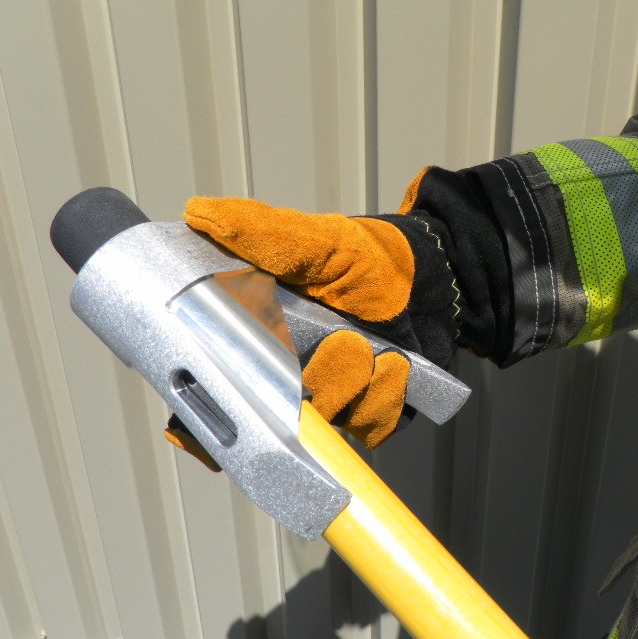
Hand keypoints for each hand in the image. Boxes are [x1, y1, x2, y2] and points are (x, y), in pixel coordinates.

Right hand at [169, 196, 456, 449]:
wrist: (436, 278)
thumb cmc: (371, 258)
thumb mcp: (319, 240)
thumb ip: (263, 235)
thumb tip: (201, 214)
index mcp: (263, 340)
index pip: (219, 388)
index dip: (206, 413)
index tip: (208, 414)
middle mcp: (291, 378)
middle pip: (274, 415)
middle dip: (312, 379)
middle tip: (343, 343)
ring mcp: (331, 399)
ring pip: (325, 420)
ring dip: (352, 381)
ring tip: (369, 345)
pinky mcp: (371, 413)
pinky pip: (368, 424)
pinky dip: (383, 392)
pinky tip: (394, 362)